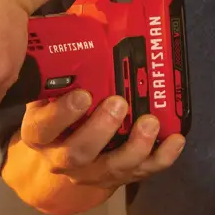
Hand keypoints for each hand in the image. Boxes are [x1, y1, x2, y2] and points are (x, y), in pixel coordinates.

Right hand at [12, 89, 184, 204]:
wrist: (59, 157)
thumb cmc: (55, 116)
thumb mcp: (45, 98)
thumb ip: (56, 78)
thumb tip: (74, 37)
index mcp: (39, 135)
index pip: (43, 128)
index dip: (62, 114)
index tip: (83, 94)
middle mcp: (61, 159)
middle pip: (78, 153)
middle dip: (101, 129)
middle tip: (119, 103)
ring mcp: (91, 172)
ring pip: (113, 167)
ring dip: (135, 145)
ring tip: (150, 121)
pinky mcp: (117, 177)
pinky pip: (142, 172)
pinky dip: (162, 157)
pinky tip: (175, 139)